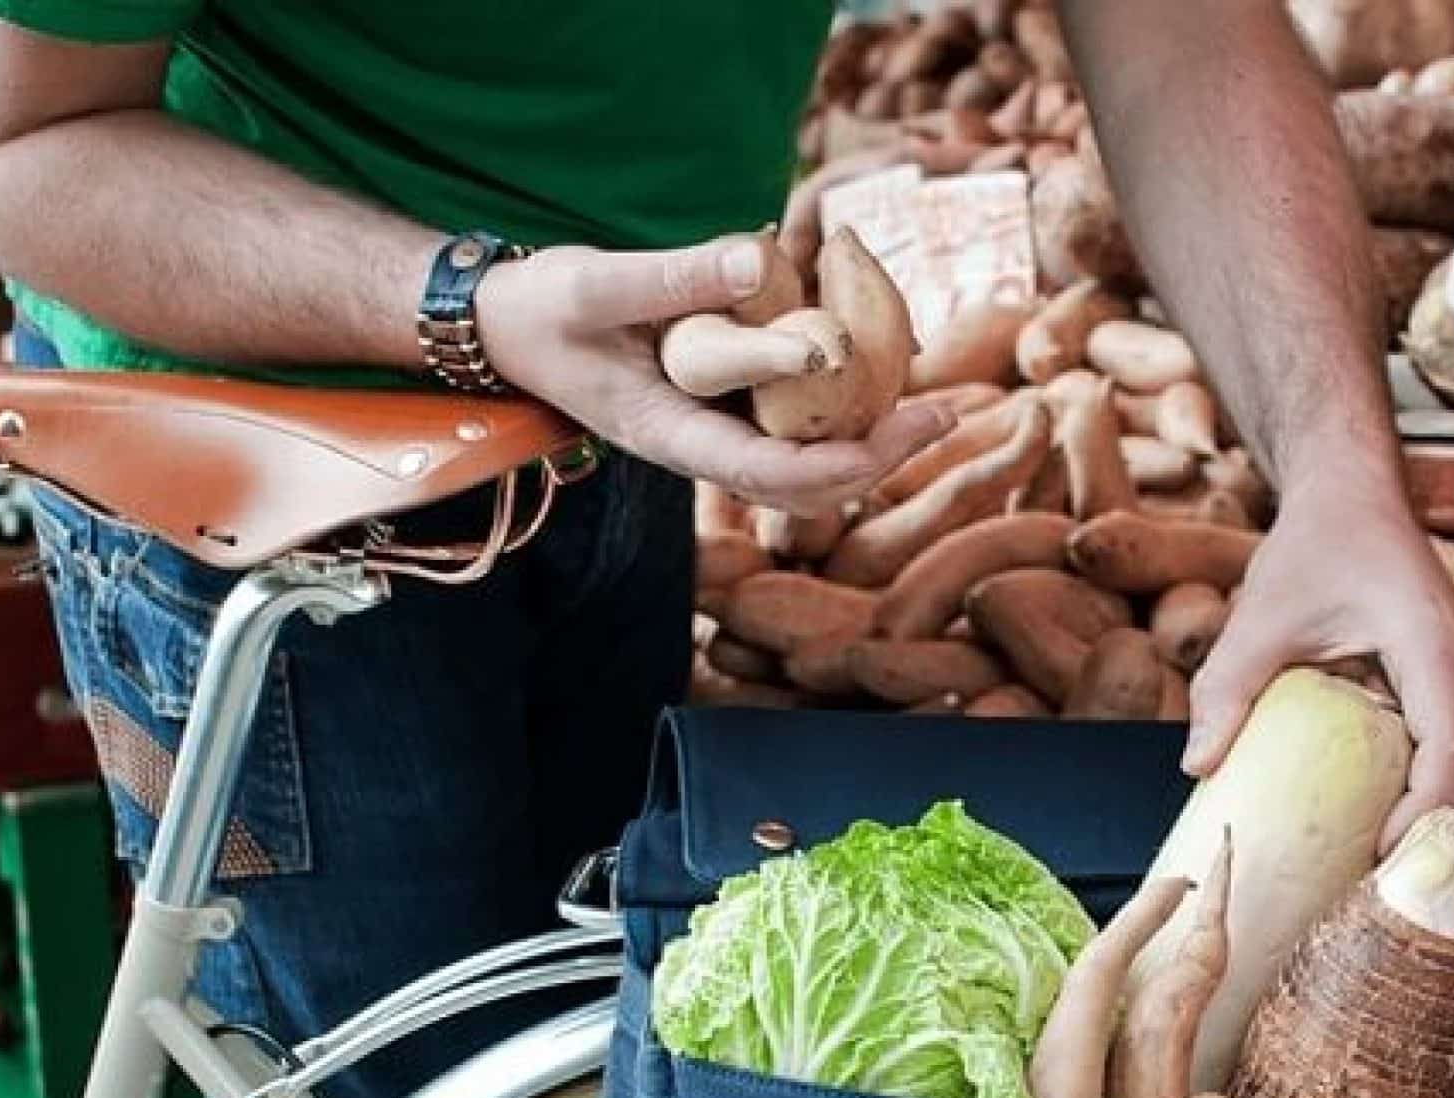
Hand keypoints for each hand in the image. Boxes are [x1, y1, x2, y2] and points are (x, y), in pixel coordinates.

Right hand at [476, 236, 951, 515]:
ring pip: (804, 461)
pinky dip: (838, 404)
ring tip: (929, 402)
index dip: (845, 462)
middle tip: (943, 413)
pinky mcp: (722, 405)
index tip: (905, 429)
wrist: (510, 326)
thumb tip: (758, 258)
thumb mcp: (596, 284)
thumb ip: (672, 276)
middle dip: (876, 457)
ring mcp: (712, 431)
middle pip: (803, 483)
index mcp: (669, 437)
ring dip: (865, 439)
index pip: (770, 473)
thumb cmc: (544, 310)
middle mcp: (700, 447)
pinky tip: (879, 366)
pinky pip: (791, 423)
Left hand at [1183, 477, 1453, 849]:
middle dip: (1434, 838)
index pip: (1452, 751)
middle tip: (1371, 887)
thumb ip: (1228, 687)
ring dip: (1435, 820)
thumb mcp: (1260, 615)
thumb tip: (1197, 767)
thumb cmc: (1314, 545)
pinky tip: (1379, 820)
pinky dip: (1433, 794)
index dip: (1422, 815)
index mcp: (1430, 646)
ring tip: (1372, 865)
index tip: (1377, 859)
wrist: (1353, 495)